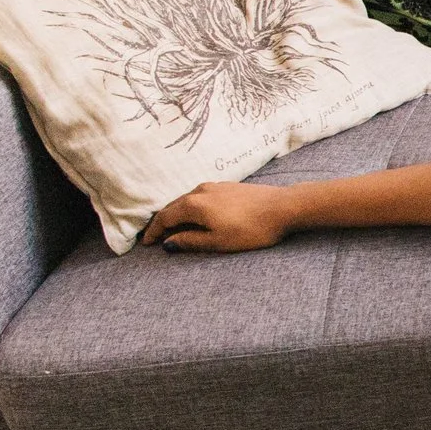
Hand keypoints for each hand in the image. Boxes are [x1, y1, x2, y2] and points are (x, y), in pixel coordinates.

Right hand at [138, 182, 293, 252]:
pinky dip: (191, 207)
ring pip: (186, 200)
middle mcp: (199, 190)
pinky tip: (196, 215)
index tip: (146, 243)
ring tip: (172, 227)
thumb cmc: (252, 229)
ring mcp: (214, 186)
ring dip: (176, 213)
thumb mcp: (218, 241)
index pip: (164, 217)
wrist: (284, 207)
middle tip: (155, 236)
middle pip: (173, 206)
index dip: (154, 231)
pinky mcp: (227, 186)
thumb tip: (169, 242)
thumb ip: (190, 241)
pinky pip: (200, 197)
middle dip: (162, 222)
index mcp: (193, 204)